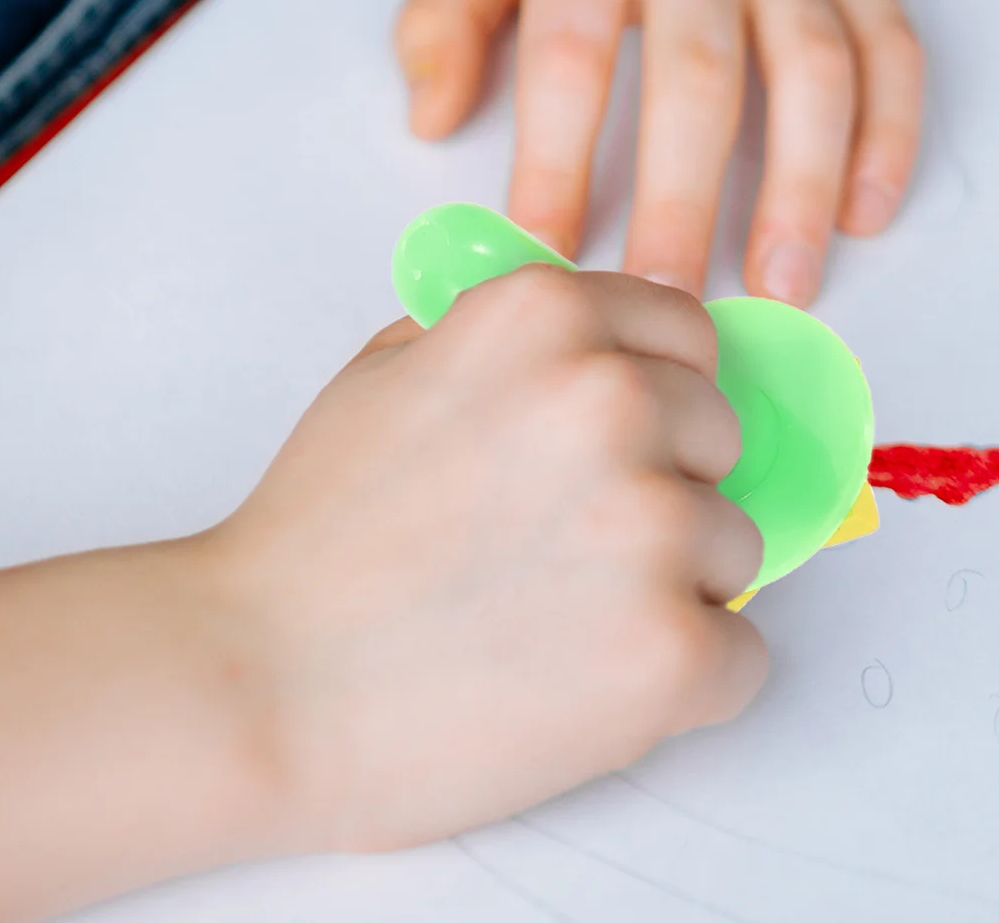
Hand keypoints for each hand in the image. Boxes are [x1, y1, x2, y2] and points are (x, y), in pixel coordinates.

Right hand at [204, 268, 765, 850]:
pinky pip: (739, 656)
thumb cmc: (316, 534)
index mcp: (545, 317)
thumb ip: (501, 338)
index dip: (653, 395)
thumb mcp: (388, 370)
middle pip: (719, 439)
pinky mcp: (672, 650)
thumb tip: (592, 350)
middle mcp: (611, 396)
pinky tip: (577, 682)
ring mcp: (649, 523)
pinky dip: (678, 679)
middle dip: (661, 485)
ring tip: (550, 620)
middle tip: (558, 545)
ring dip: (665, 585)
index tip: (611, 443)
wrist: (258, 676)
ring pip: (732, 547)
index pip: (687, 336)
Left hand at [396, 0, 924, 304]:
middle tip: (664, 303)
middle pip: (698, 78)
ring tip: (785, 288)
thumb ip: (441, 13)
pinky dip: (890, 133)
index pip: (568, 58)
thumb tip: (428, 123)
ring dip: (804, 186)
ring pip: (816, 70)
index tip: (542, 255)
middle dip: (684, 201)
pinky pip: (891, 47)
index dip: (553, 164)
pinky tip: (867, 212)